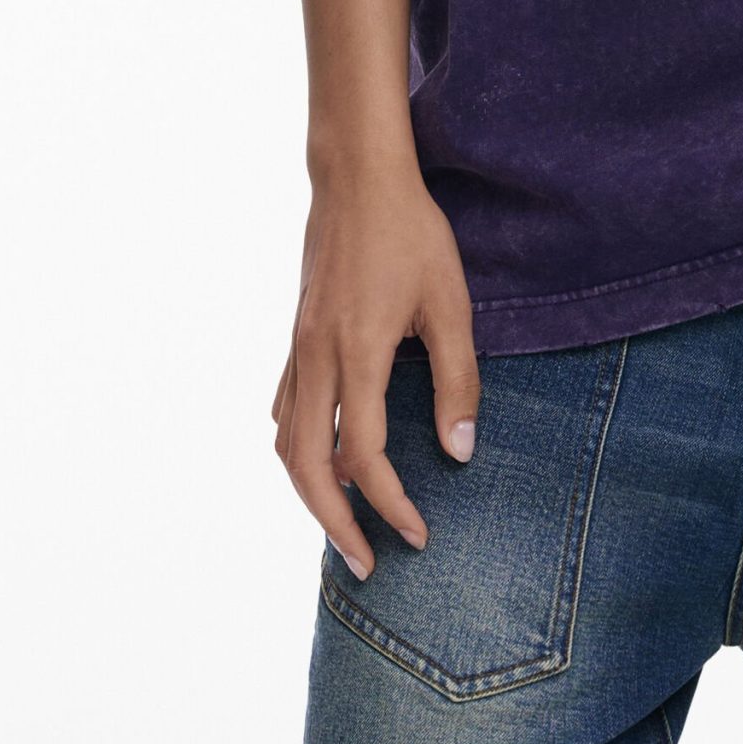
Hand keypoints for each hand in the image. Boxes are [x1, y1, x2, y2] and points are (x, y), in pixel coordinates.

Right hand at [270, 159, 481, 579]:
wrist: (357, 177)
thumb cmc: (411, 233)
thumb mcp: (451, 302)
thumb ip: (458, 378)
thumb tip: (460, 451)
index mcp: (357, 353)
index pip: (363, 457)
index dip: (390, 504)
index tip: (417, 535)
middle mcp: (316, 358)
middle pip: (307, 468)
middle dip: (335, 526)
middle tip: (367, 566)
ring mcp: (298, 347)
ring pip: (285, 443)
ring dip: (309, 494)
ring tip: (342, 527)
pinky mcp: (296, 336)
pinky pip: (283, 410)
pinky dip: (296, 449)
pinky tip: (318, 460)